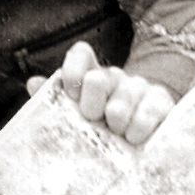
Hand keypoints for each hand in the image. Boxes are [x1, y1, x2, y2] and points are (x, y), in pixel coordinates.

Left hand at [36, 42, 175, 144]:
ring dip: (118, 118)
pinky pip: (152, 108)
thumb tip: (32, 83)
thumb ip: (55, 102)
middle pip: (98, 79)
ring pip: (127, 93)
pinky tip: (134, 138)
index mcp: (91, 76)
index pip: (81, 54)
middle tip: (94, 121)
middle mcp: (115, 77)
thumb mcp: (77, 119)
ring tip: (117, 134)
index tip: (71, 96)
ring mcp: (140, 88)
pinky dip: (140, 125)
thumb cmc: (102, 129)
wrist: (143, 140)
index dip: (72, 72)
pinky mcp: (162, 103)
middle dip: (92, 104)